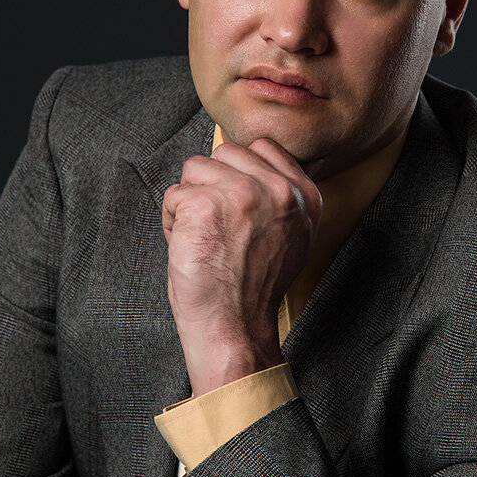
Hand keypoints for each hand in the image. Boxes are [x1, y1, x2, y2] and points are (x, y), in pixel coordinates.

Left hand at [162, 138, 322, 396]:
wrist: (236, 329)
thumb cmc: (254, 287)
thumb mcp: (295, 237)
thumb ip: (289, 196)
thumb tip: (286, 156)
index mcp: (304, 195)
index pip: (262, 147)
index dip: (239, 174)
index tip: (238, 210)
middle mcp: (278, 190)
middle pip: (225, 153)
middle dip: (212, 185)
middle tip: (220, 229)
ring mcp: (241, 194)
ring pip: (195, 168)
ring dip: (190, 201)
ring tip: (205, 237)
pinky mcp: (204, 205)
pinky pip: (173, 194)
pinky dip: (172, 222)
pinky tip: (191, 247)